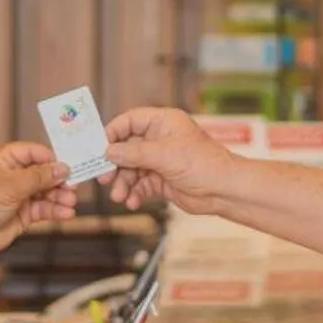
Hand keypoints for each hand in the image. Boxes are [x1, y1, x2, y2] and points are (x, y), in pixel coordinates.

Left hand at [0, 141, 77, 255]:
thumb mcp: (11, 185)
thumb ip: (39, 176)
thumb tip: (63, 168)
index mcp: (5, 159)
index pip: (34, 152)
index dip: (51, 158)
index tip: (68, 166)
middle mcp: (14, 174)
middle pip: (44, 172)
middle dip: (59, 180)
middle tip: (73, 186)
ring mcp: (19, 194)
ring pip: (47, 191)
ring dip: (60, 196)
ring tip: (70, 202)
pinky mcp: (24, 212)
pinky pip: (44, 208)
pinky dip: (56, 210)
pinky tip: (66, 213)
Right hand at [104, 107, 240, 214]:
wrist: (224, 190)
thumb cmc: (202, 164)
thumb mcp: (164, 155)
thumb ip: (133, 153)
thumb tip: (109, 151)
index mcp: (163, 122)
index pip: (130, 121)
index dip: (113, 133)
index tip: (99, 148)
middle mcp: (161, 139)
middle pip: (127, 148)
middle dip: (115, 164)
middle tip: (104, 177)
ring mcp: (161, 160)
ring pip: (132, 169)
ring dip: (123, 183)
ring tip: (120, 196)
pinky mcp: (163, 180)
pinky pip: (141, 185)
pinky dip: (134, 193)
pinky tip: (132, 201)